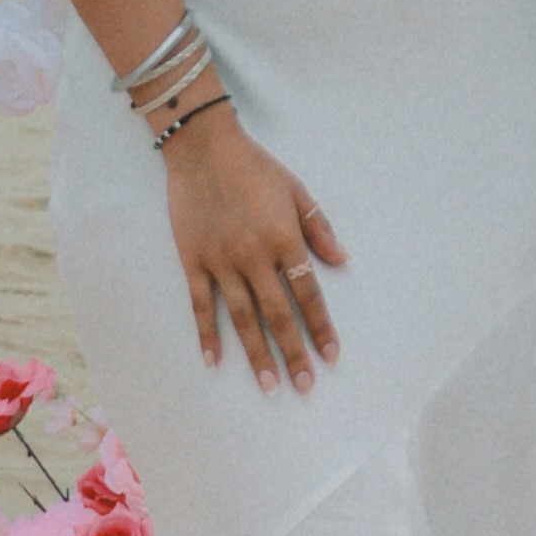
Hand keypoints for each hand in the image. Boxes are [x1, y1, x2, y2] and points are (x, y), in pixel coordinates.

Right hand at [161, 106, 345, 386]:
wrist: (203, 148)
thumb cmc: (255, 167)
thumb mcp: (297, 190)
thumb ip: (319, 229)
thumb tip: (341, 263)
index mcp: (284, 239)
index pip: (308, 294)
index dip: (321, 327)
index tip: (331, 356)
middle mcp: (254, 257)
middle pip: (278, 315)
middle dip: (293, 354)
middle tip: (304, 387)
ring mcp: (222, 262)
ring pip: (242, 318)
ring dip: (257, 355)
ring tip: (269, 386)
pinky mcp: (194, 261)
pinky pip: (201, 306)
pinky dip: (206, 336)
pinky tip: (214, 362)